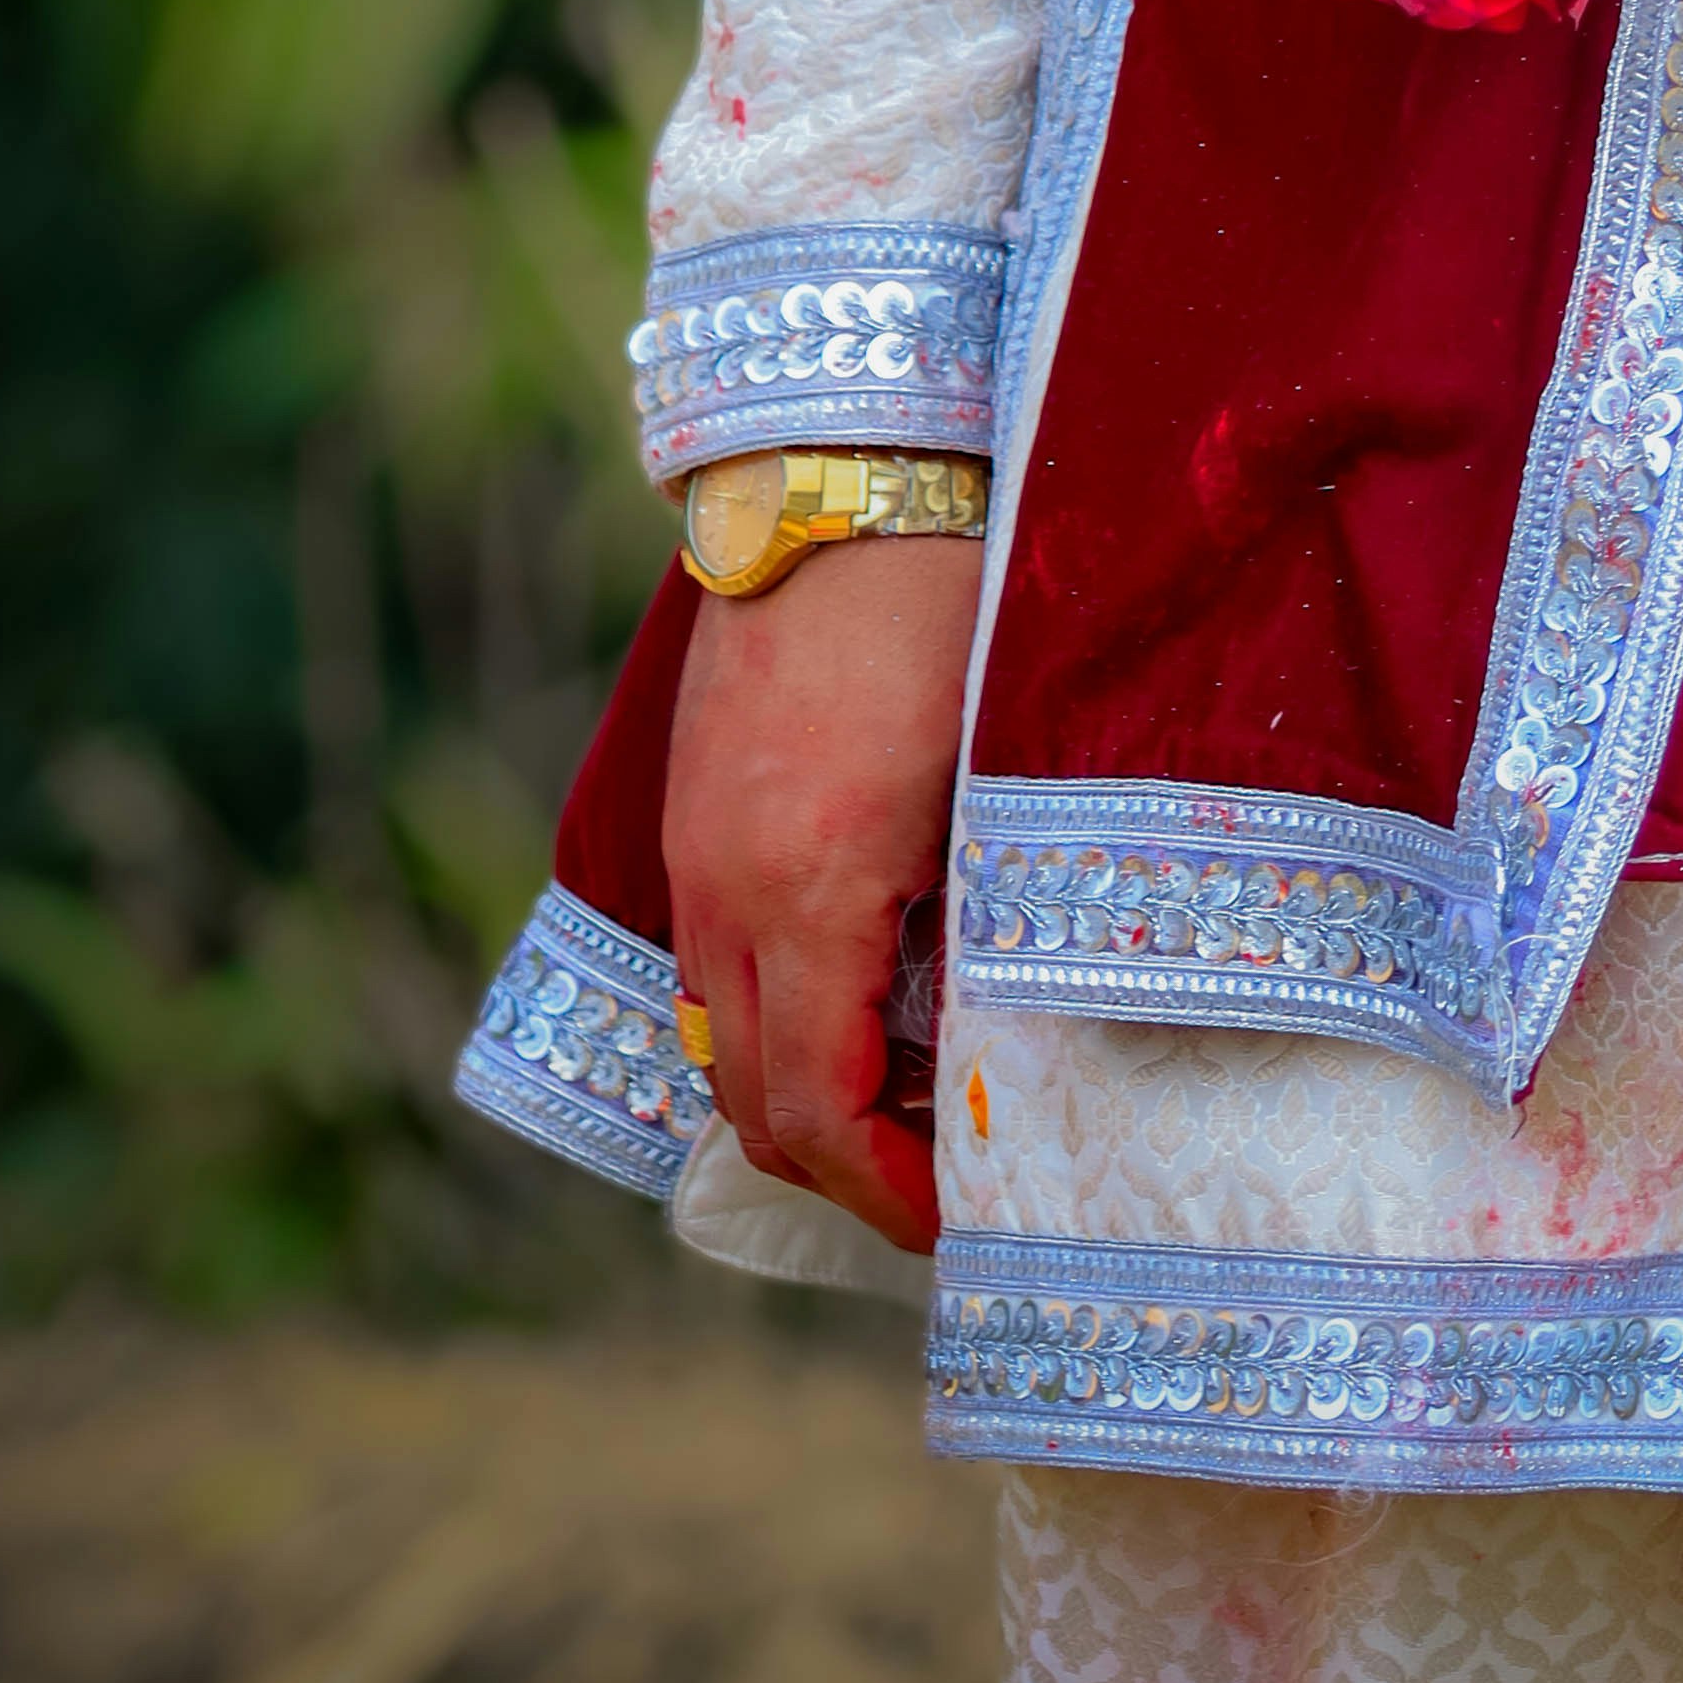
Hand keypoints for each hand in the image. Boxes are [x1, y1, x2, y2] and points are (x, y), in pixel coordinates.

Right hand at [662, 527, 980, 1253]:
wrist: (848, 470)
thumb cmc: (954, 607)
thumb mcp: (989, 778)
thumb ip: (979, 914)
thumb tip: (991, 1032)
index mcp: (811, 888)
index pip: (817, 1108)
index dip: (882, 1189)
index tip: (952, 1212)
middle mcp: (727, 887)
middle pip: (749, 1100)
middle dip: (838, 1164)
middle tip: (933, 1172)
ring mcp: (696, 849)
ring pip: (716, 1036)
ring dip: (794, 1092)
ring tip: (899, 1091)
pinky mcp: (691, 808)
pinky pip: (706, 962)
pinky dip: (763, 1015)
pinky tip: (848, 990)